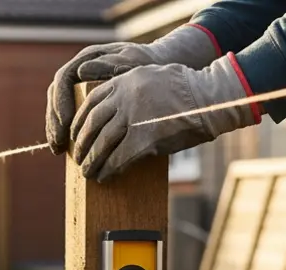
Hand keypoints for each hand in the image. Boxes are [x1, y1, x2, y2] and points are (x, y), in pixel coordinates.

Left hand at [45, 26, 219, 154]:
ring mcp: (133, 118)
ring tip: (87, 171)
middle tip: (77, 156)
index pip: (91, 102)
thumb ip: (131, 90)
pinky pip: (118, 158)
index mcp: (125, 81)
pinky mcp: (144, 138)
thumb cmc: (187, 90)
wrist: (210, 99)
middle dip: (81, 143)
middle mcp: (124, 97)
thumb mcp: (152, 78)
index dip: (79, 121)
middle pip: (91, 124)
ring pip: (101, 143)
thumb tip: (114, 112)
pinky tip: (104, 177)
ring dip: (91, 160)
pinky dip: (109, 170)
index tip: (75, 134)